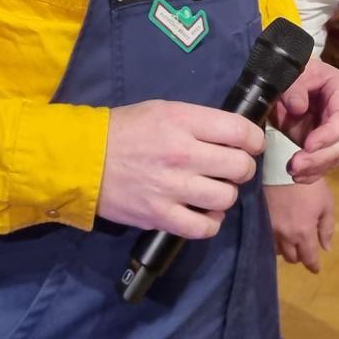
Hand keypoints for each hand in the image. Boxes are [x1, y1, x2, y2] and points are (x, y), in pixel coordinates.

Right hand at [97, 100, 263, 238]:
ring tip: (213, 190)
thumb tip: (233, 136)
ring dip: (225, 195)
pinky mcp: (160, 216)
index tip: (251, 145)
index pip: (240, 132)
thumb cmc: (125, 129)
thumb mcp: (163, 110)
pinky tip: (203, 212)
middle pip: (239, 167)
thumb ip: (198, 122)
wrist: (84, 159)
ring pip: (226, 198)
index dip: (254, 140)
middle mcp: (182, 154)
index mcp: (183, 122)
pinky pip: (203, 228)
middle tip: (232, 168)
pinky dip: (210, 223)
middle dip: (242, 168)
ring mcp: (172, 188)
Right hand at [266, 180, 334, 272]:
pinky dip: (272, 240)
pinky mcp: (259, 219)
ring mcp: (270, 228)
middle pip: (291, 257)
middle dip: (299, 256)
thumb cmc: (308, 184)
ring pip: (277, 250)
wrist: (281, 165)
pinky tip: (276, 233)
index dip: (313, 266)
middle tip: (303, 250)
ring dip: (285, 249)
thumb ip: (327, 227)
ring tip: (289, 241)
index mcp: (304, 233)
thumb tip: (326, 248)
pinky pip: (265, 238)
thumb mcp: (326, 203)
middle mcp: (285, 236)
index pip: (308, 258)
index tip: (315, 268)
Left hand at [267, 59, 338, 182]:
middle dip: (320, 157)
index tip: (307, 145)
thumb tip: (299, 108)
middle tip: (296, 165)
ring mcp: (330, 130)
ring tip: (293, 171)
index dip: (329, 134)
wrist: (278, 81)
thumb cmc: (288, 72)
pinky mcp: (319, 144)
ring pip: (333, 156)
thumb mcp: (290, 73)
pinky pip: (322, 163)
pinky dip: (311, 173)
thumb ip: (294, 87)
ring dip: (314, 168)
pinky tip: (297, 177)